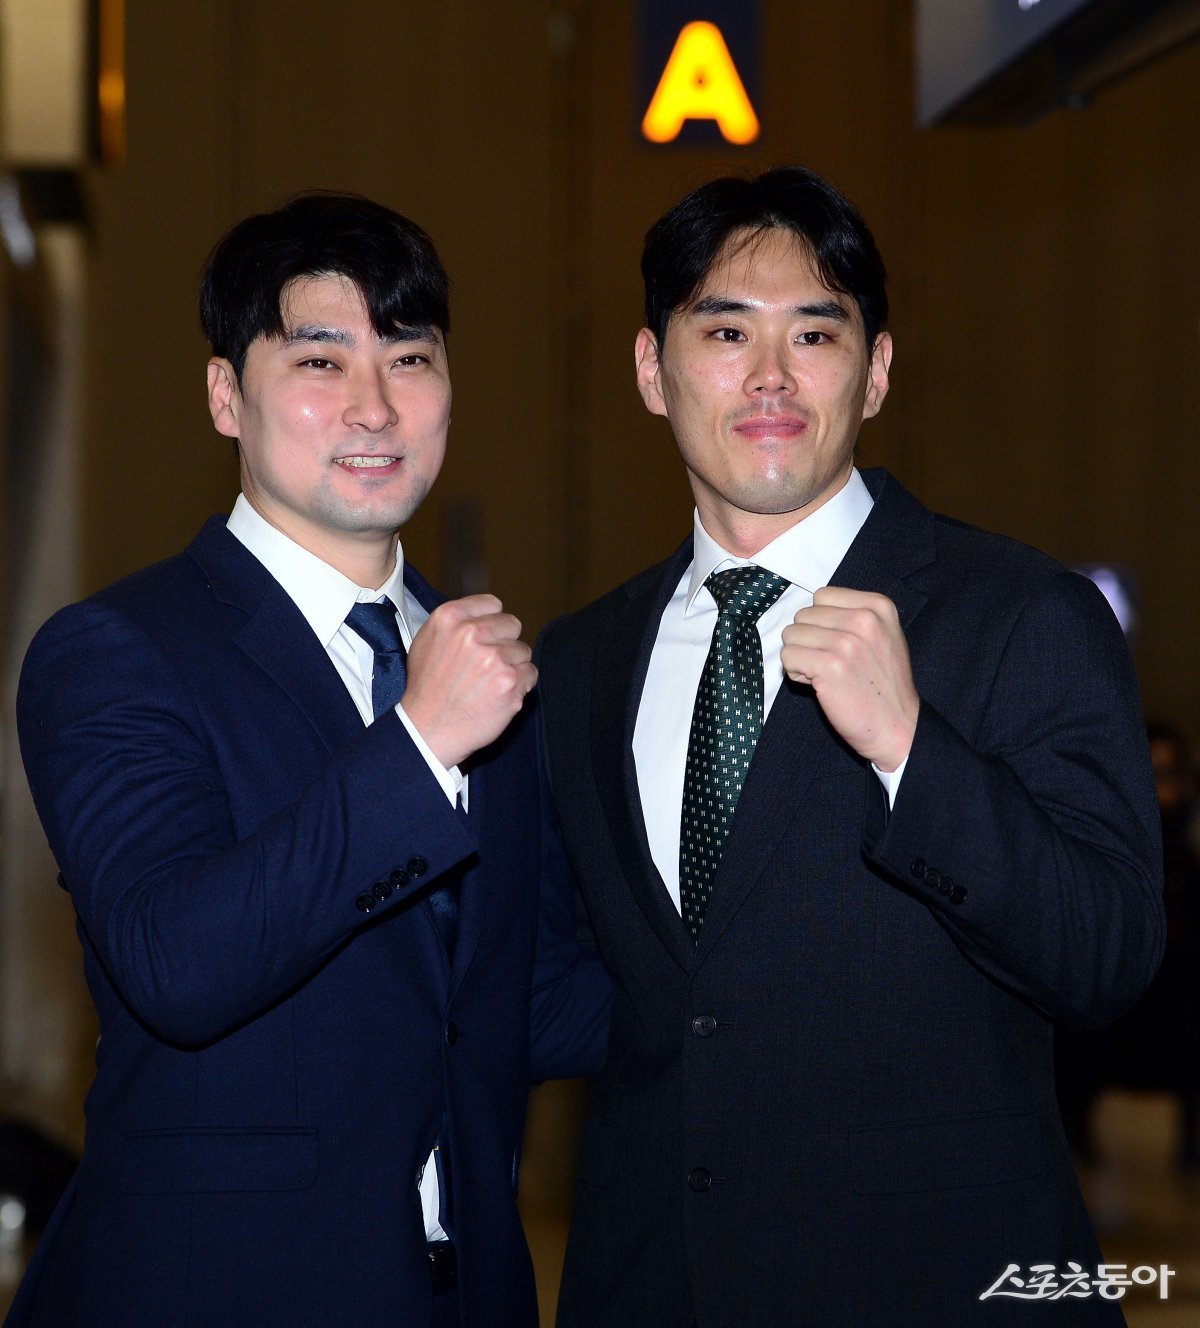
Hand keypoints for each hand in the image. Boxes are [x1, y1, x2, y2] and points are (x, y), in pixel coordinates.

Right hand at [401, 594, 535, 767]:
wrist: (427, 730)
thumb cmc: (426, 689)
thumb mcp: (426, 642)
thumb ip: (455, 623)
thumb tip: (484, 615)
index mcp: (449, 617)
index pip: (492, 604)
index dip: (491, 622)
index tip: (485, 637)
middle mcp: (472, 633)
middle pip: (512, 625)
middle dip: (504, 642)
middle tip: (486, 664)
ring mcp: (493, 658)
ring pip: (523, 651)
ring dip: (512, 666)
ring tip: (489, 683)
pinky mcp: (510, 682)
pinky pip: (531, 673)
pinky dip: (520, 685)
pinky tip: (498, 695)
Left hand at [780, 587, 917, 770]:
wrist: (898, 726)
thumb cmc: (883, 685)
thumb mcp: (883, 636)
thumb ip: (852, 616)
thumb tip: (811, 611)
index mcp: (878, 606)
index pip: (822, 596)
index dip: (821, 622)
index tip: (837, 644)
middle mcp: (864, 619)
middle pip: (803, 615)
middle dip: (809, 640)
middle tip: (831, 664)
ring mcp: (847, 642)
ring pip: (791, 634)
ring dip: (800, 656)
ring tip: (825, 674)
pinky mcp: (830, 665)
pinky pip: (787, 656)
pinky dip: (795, 672)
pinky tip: (817, 684)